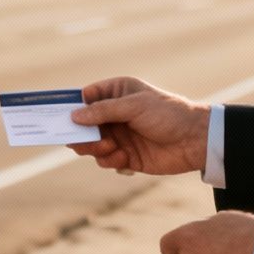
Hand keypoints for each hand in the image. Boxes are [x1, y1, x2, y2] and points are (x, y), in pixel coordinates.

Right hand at [70, 77, 210, 175]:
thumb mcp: (134, 106)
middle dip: (81, 134)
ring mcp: (119, 135)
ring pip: (90, 145)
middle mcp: (114, 114)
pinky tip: (125, 158)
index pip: (86, 98)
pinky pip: (105, 160)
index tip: (58, 117)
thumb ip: (103, 111)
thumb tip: (74, 116)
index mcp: (116, 93)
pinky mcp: (126, 156)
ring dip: (96, 148)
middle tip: (81, 141)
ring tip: (111, 148)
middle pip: (83, 125)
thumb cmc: (167, 114)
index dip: (71, 107)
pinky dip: (111, 160)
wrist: (195, 141)